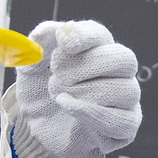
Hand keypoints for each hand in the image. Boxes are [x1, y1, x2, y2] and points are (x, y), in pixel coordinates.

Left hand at [11, 20, 140, 157]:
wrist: (37, 125)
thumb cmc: (41, 89)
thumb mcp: (31, 63)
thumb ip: (39, 43)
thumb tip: (48, 31)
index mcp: (97, 47)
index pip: (101, 35)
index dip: (84, 36)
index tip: (62, 41)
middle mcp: (119, 71)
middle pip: (125, 59)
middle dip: (87, 66)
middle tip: (57, 75)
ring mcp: (126, 99)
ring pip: (126, 90)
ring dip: (86, 92)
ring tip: (59, 96)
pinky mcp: (126, 126)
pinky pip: (123, 121)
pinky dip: (93, 114)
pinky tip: (68, 107)